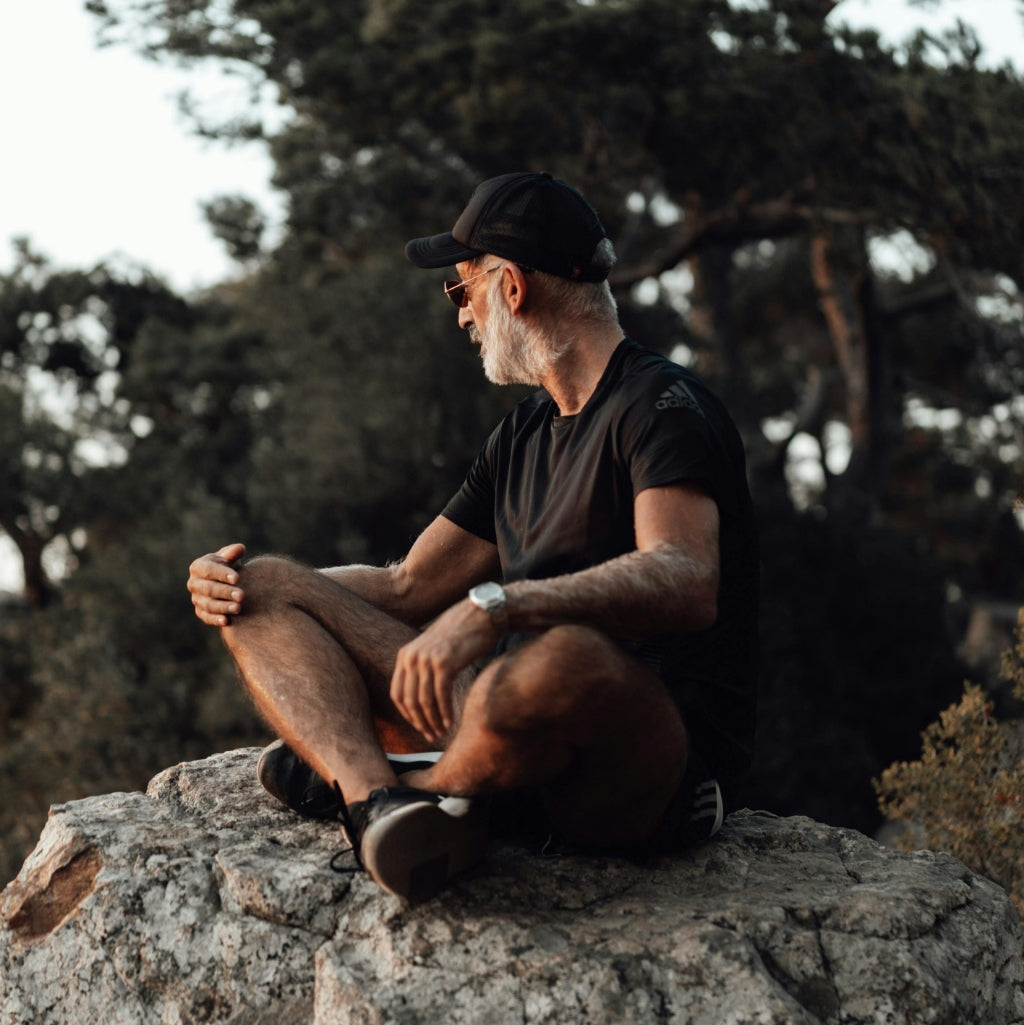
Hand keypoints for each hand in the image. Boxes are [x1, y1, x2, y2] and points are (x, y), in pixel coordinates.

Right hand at [187, 543, 246, 626]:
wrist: (228, 582)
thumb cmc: (229, 566)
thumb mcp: (230, 557)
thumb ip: (233, 552)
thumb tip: (239, 549)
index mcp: (198, 567)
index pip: (208, 570)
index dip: (222, 574)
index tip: (237, 578)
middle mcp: (194, 583)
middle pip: (208, 589)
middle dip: (225, 592)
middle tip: (242, 595)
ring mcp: (196, 599)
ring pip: (208, 604)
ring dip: (223, 607)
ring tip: (238, 608)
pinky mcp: (201, 612)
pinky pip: (206, 617)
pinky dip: (215, 619)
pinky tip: (226, 621)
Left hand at [390, 598, 496, 744]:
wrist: (482, 615)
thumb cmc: (461, 635)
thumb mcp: (433, 649)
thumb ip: (422, 669)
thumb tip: (420, 700)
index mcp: (405, 654)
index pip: (397, 693)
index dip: (407, 715)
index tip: (419, 726)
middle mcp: (412, 657)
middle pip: (409, 701)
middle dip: (420, 722)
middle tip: (430, 736)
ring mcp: (427, 660)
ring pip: (424, 701)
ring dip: (433, 721)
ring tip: (441, 732)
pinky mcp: (444, 663)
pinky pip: (441, 696)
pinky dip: (445, 712)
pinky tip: (450, 722)